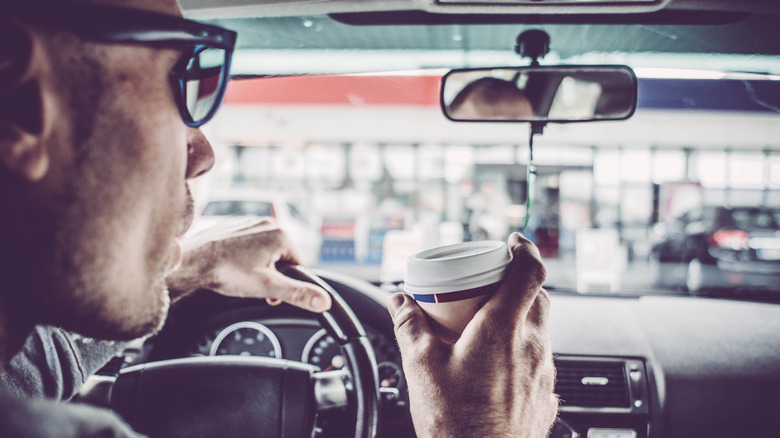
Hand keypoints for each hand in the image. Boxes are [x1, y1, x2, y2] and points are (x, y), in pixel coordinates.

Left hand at [166, 218, 330, 311]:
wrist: (191, 262)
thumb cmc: (227, 272)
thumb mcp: (268, 287)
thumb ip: (299, 294)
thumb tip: (323, 301)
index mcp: (281, 235)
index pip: (298, 264)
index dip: (287, 283)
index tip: (270, 291)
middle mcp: (266, 223)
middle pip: (281, 257)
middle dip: (271, 275)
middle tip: (254, 285)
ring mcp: (248, 222)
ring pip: (263, 251)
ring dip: (257, 266)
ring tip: (240, 276)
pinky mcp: (233, 226)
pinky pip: (247, 244)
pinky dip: (242, 257)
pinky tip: (231, 266)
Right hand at [388, 233, 557, 437]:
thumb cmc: (456, 425)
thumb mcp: (421, 368)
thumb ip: (410, 326)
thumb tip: (400, 300)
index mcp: (503, 332)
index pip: (530, 272)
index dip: (525, 249)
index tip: (513, 241)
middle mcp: (532, 348)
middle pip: (537, 297)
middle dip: (516, 282)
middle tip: (489, 284)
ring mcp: (543, 373)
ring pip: (539, 329)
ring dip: (519, 317)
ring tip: (486, 325)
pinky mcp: (545, 395)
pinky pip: (538, 359)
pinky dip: (521, 349)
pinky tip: (495, 365)